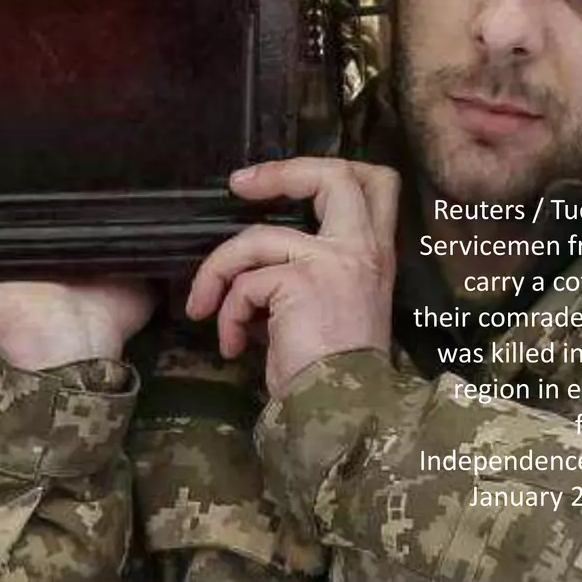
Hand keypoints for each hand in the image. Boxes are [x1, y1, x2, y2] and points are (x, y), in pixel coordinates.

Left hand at [185, 158, 397, 395]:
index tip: (276, 180)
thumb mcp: (329, 307)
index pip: (376, 183)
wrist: (343, 412)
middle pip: (334, 175)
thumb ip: (306, 271)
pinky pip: (245, 282)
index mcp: (374, 255)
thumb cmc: (331, 370)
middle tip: (238, 186)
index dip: (325, 168)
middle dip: (279, 172)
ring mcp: (334, 262)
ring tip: (205, 309)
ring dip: (218, 273)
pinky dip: (228, 312)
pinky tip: (232, 342)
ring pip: (258, 239)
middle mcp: (363, 250)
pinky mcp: (302, 281)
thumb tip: (251, 261)